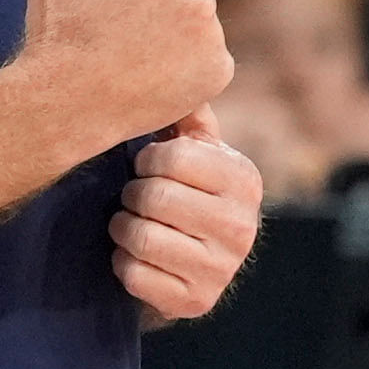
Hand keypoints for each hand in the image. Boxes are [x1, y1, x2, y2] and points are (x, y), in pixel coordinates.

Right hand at [18, 0, 232, 155]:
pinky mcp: (218, 71)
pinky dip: (189, 55)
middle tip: (118, 17)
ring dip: (174, 16)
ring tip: (133, 42)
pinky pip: (210, 47)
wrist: (64, 102)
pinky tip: (155, 65)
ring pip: (197, 6)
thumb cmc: (55, 25)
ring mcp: (211, 36)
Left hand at [110, 113, 258, 320]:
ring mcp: (221, 269)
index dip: (146, 159)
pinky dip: (123, 264)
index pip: (174, 157)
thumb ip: (189, 115)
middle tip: (136, 199)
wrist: (194, 267)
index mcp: (245, 180)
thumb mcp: (197, 152)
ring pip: (141, 236)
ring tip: (132, 225)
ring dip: (123, 229)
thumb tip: (181, 67)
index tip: (146, 166)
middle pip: (154, 197)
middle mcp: (242, 226)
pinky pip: (134, 274)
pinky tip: (136, 258)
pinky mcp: (195, 302)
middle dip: (132, 196)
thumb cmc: (187, 194)